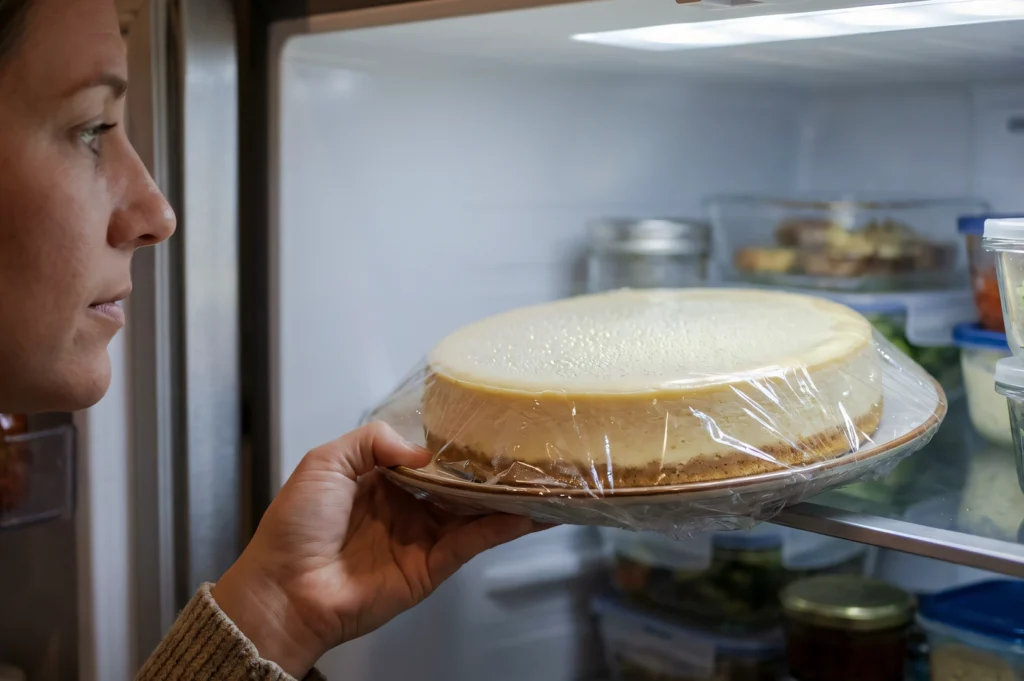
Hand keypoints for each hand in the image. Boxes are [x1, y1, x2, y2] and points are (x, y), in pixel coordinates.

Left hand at [211, 422, 545, 677]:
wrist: (283, 589)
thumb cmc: (294, 526)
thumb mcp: (325, 462)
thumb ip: (372, 441)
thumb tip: (423, 452)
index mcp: (376, 481)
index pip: (425, 459)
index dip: (452, 446)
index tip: (484, 428)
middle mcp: (403, 509)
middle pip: (456, 486)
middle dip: (487, 472)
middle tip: (524, 452)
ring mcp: (418, 539)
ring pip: (471, 514)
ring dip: (504, 499)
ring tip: (541, 481)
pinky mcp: (429, 569)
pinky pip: (470, 544)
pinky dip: (499, 529)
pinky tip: (525, 514)